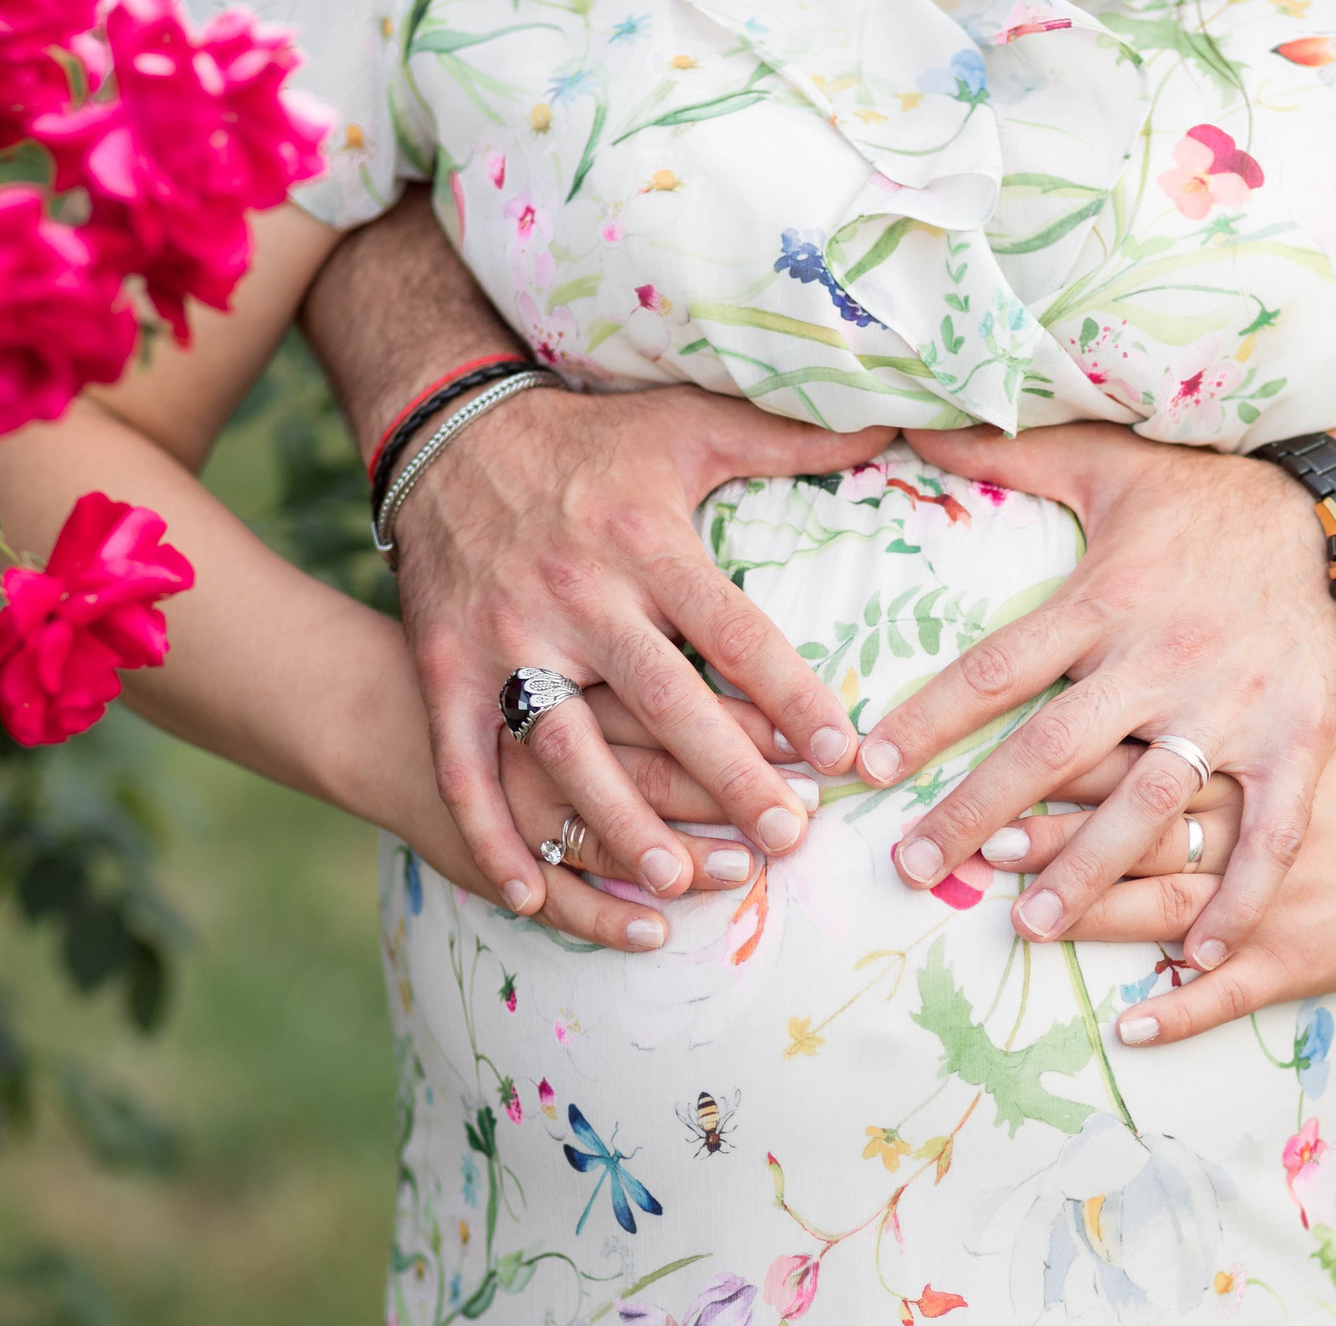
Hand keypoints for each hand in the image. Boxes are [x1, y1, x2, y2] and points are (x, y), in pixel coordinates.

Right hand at [393, 382, 892, 915]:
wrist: (444, 431)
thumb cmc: (589, 442)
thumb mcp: (687, 423)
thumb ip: (789, 436)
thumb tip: (892, 420)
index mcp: (645, 540)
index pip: (733, 629)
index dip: (790, 693)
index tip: (843, 756)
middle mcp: (577, 593)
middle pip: (662, 698)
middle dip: (727, 775)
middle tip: (788, 840)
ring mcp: (505, 635)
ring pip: (566, 743)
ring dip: (618, 818)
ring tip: (678, 880)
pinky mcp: (445, 665)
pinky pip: (463, 760)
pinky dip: (490, 830)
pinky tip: (529, 894)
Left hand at [864, 423, 1335, 967]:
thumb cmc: (1218, 501)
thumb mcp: (1116, 466)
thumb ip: (1011, 456)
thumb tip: (914, 425)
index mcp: (1105, 599)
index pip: (994, 666)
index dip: (927, 719)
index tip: (867, 768)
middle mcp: (1160, 660)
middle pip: (1051, 751)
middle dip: (975, 815)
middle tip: (914, 870)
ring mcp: (1231, 710)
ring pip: (1145, 806)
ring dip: (1087, 872)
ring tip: (1030, 927)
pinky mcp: (1298, 745)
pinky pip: (1268, 836)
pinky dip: (1238, 899)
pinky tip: (1200, 956)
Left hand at [984, 735, 1335, 1042]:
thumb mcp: (1281, 720)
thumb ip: (1199, 704)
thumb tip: (1114, 660)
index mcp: (1240, 758)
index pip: (1140, 755)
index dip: (1070, 764)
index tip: (1002, 768)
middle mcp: (1248, 825)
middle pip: (1143, 830)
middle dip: (1064, 841)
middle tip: (990, 846)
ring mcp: (1270, 899)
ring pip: (1172, 909)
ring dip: (1099, 916)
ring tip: (1027, 925)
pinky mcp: (1296, 960)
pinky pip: (1232, 994)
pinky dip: (1180, 1013)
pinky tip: (1126, 1027)